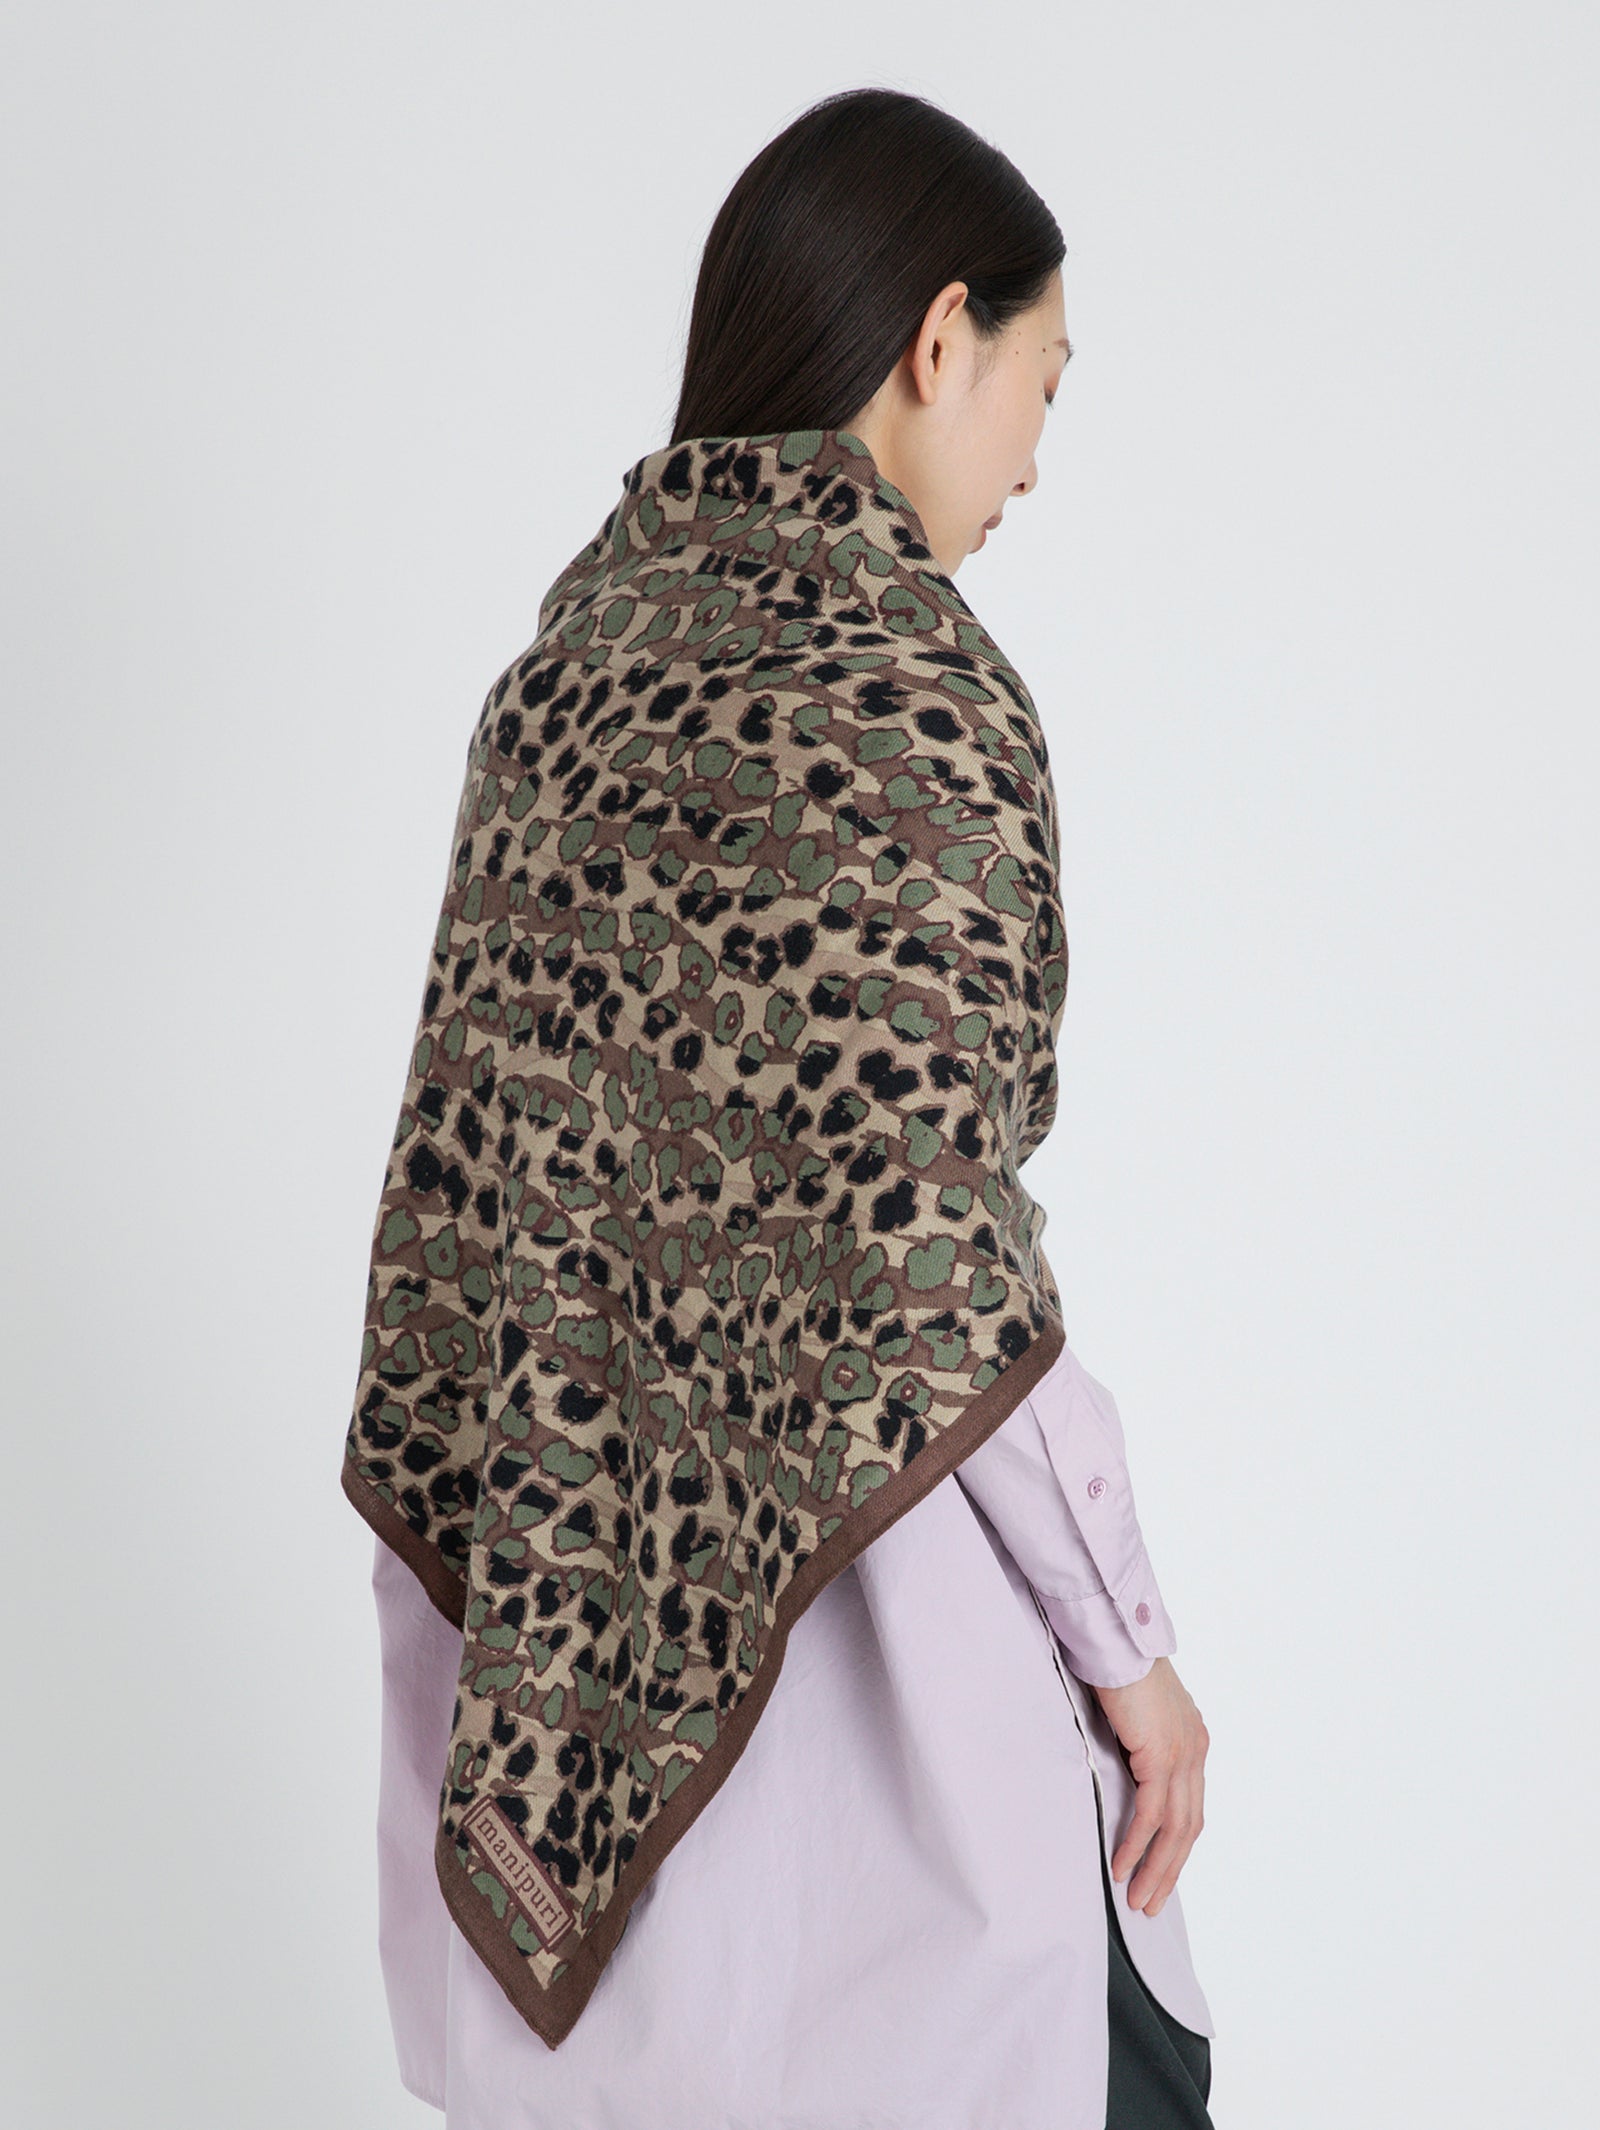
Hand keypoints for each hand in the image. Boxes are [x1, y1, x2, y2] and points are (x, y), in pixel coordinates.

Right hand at [1090, 1655, 1208, 1916]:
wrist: (1116, 1637)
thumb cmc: (1116, 1664)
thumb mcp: (1137, 1711)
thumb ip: (1140, 1740)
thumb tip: (1126, 1765)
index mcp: (1193, 1740)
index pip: (1190, 1807)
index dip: (1175, 1846)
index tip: (1159, 1873)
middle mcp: (1195, 1750)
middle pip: (1188, 1827)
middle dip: (1170, 1870)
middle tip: (1151, 1902)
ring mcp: (1183, 1755)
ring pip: (1175, 1829)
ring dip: (1156, 1869)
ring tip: (1138, 1898)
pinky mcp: (1161, 1756)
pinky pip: (1151, 1815)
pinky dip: (1136, 1845)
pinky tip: (1121, 1866)